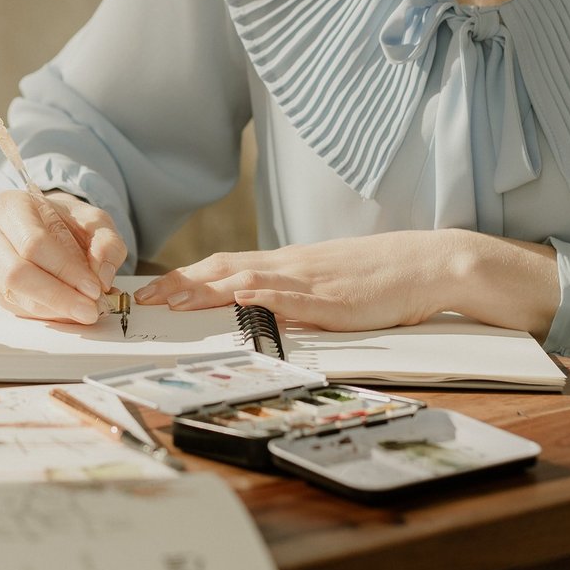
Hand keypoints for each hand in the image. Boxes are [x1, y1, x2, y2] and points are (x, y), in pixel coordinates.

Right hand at [0, 189, 127, 323]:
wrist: (48, 224)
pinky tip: (71, 311)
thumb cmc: (68, 220)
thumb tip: (103, 276)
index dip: (64, 269)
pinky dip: (49, 315)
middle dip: (58, 296)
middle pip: (17, 273)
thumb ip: (106, 243)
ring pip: (17, 295)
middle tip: (90, 310)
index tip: (94, 288)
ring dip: (55, 309)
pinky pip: (19, 308)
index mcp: (10, 206)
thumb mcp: (95, 220)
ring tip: (87, 311)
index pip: (33, 242)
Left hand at [131, 233, 453, 331]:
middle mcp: (290, 266)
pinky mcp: (334, 300)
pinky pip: (295, 297)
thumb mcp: (322, 282)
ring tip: (177, 300)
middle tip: (145, 297)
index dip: (186, 276)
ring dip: (209, 290)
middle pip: (225, 269)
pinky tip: (243, 297)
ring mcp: (311, 281)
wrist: (423, 263)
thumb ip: (288, 292)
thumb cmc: (375, 276)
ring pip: (250, 279)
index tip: (153, 289)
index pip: (224, 265)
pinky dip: (265, 296)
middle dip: (182, 284)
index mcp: (286, 263)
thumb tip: (254, 306)